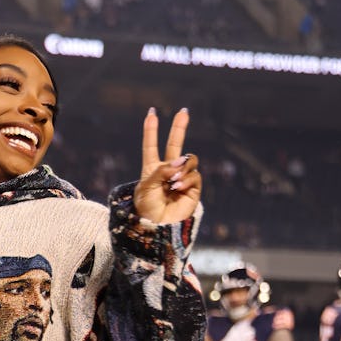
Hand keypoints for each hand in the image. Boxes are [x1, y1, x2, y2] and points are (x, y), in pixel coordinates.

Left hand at [133, 107, 201, 224]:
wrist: (158, 228)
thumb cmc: (147, 210)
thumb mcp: (147, 187)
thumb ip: (162, 170)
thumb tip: (182, 161)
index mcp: (152, 170)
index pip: (151, 147)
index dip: (151, 131)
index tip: (151, 113)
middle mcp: (168, 172)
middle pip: (175, 145)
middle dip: (179, 128)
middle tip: (184, 111)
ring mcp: (181, 179)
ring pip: (189, 159)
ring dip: (182, 167)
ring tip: (173, 182)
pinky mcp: (192, 189)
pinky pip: (194, 175)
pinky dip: (186, 179)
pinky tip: (177, 188)